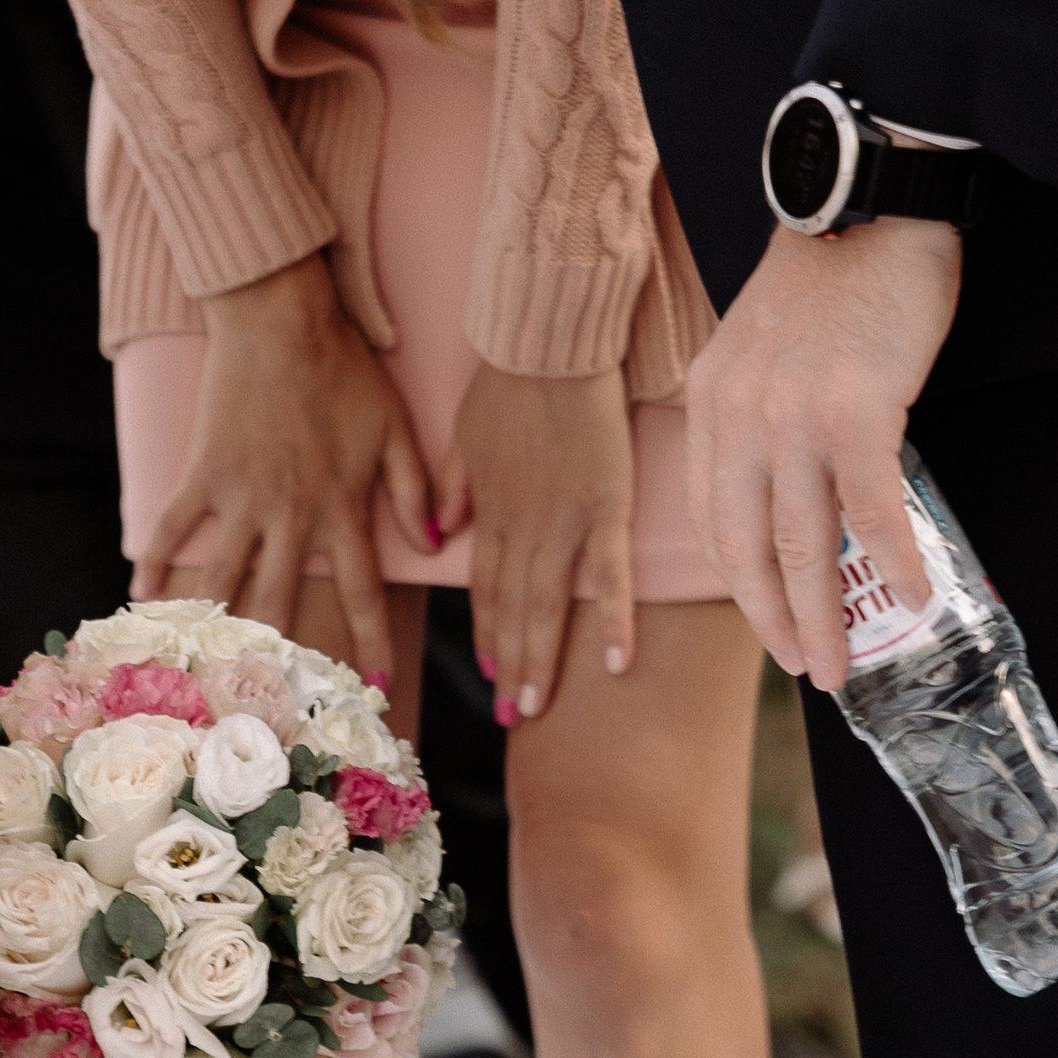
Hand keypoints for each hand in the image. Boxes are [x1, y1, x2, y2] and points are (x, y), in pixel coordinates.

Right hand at [134, 252, 429, 676]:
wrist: (281, 320)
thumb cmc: (345, 369)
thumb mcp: (396, 428)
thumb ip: (417, 489)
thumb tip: (431, 544)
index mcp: (342, 506)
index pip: (363, 589)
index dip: (372, 638)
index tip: (378, 682)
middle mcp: (291, 514)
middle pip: (284, 600)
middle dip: (280, 655)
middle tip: (272, 696)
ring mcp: (241, 497)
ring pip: (226, 578)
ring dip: (215, 627)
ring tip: (205, 668)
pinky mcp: (203, 473)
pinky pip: (174, 530)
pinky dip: (156, 566)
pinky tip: (141, 598)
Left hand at [440, 363, 635, 722]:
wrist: (546, 341)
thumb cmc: (507, 381)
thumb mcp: (461, 436)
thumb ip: (451, 489)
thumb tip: (440, 533)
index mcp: (489, 511)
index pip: (485, 587)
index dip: (487, 633)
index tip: (489, 671)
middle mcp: (522, 527)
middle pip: (513, 610)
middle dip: (511, 666)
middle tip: (513, 716)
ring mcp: (564, 521)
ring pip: (547, 605)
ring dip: (541, 659)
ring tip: (537, 706)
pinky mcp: (605, 506)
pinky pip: (609, 574)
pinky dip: (613, 619)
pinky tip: (618, 662)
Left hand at [685, 216, 962, 685]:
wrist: (866, 204)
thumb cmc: (827, 281)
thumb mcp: (757, 352)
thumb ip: (755, 419)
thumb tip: (789, 495)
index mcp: (708, 406)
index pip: (713, 520)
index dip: (741, 585)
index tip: (766, 624)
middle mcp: (737, 418)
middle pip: (749, 548)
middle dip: (776, 622)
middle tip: (806, 668)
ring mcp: (792, 417)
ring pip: (804, 543)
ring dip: (827, 613)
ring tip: (846, 660)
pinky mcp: (855, 409)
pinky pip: (871, 509)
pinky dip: (891, 561)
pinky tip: (912, 595)